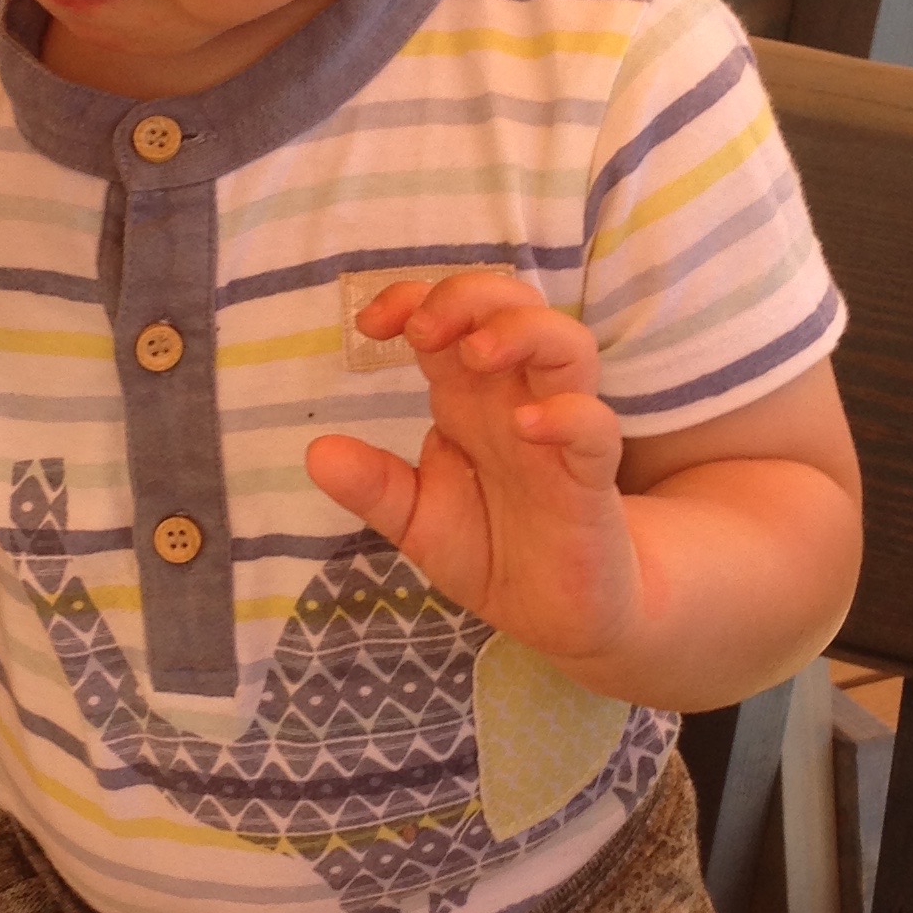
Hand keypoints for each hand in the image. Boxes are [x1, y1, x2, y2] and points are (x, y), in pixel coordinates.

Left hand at [304, 273, 645, 674]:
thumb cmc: (493, 551)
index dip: (411, 299)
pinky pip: (596, 428)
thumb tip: (316, 452)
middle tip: (424, 329)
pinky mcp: (591, 480)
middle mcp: (516, 401)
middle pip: (511, 307)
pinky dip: (567, 414)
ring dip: (521, 333)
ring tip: (475, 355)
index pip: (450, 319)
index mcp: (469, 400)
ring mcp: (559, 435)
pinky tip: (526, 425)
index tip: (371, 325)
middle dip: (467, 298)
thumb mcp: (417, 522)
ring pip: (566, 346)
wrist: (557, 615)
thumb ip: (374, 487)